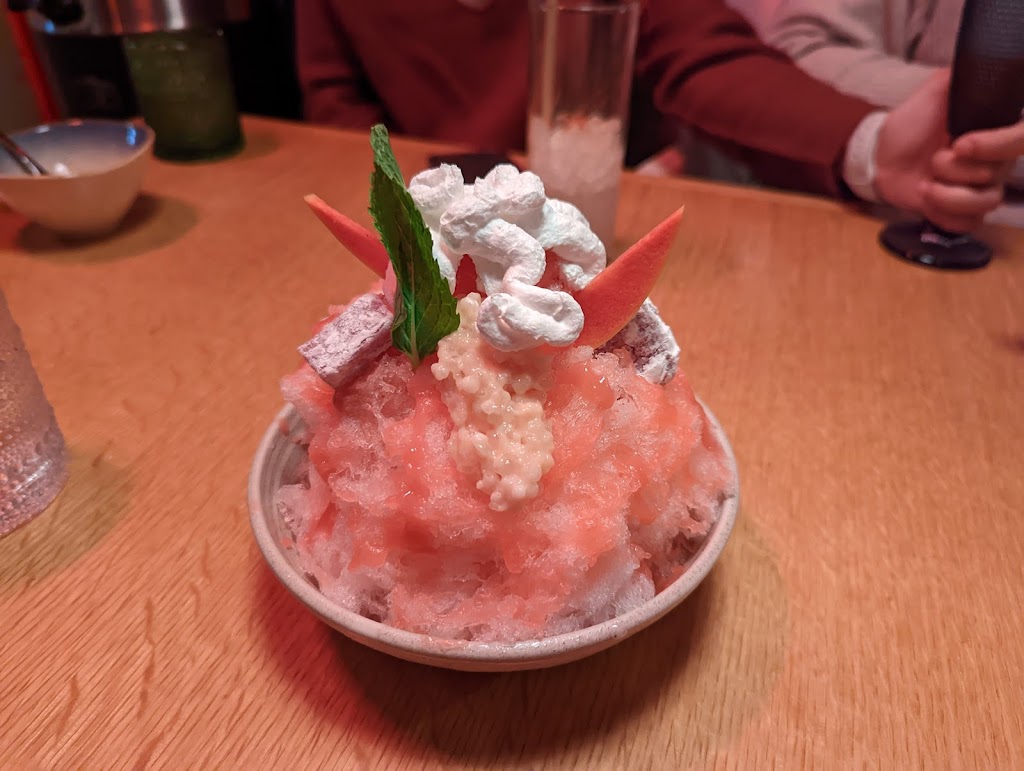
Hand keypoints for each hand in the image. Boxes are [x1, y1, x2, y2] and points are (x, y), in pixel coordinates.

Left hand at [874, 70, 1023, 232]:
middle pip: (999, 173)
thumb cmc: (911, 123)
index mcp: (995, 131)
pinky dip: (945, 216)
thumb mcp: (935, 91)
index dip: (997, 144)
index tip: (961, 143)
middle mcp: (994, 161)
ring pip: (987, 202)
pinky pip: (969, 225)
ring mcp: (977, 190)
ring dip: (950, 196)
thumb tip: (983, 57)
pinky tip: (927, 201)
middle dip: (958, 169)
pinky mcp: (959, 213)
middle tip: (934, 160)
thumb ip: (961, 76)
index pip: (1022, 138)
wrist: (880, 155)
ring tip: (925, 185)